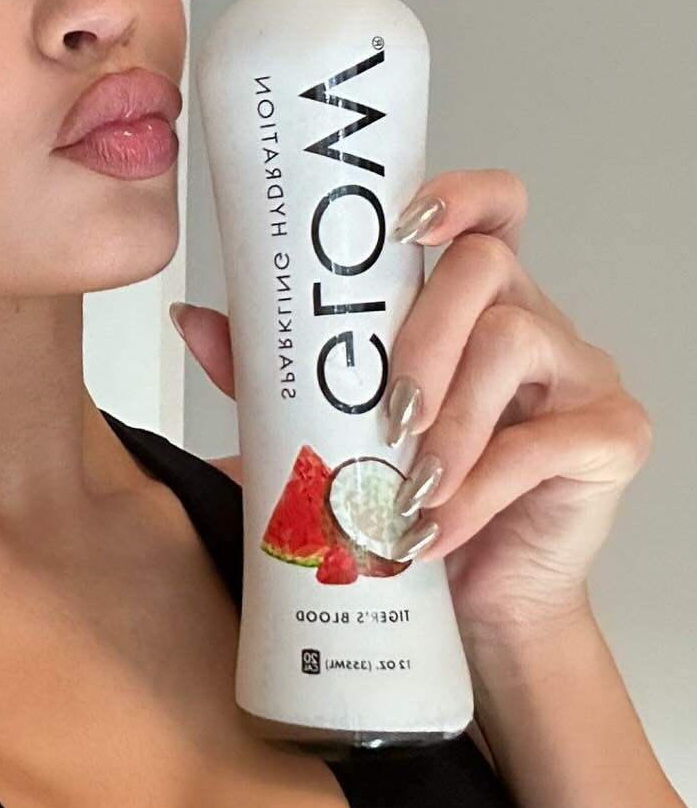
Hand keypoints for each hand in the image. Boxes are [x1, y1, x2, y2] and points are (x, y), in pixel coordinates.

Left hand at [171, 168, 653, 648]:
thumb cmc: (409, 509)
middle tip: (387, 414)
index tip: (406, 220)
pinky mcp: (612, 436)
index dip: (457, 195)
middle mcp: (532, 322)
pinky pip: (544, 440)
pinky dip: (478, 488)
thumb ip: (270, 378)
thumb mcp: (323, 438)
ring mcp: (579, 374)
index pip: (487, 213)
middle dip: (423, 336)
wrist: (469, 611)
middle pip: (486, 268)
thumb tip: (195, 320)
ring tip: (407, 489)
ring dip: (449, 423)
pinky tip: (437, 527)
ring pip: (513, 342)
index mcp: (470, 307)